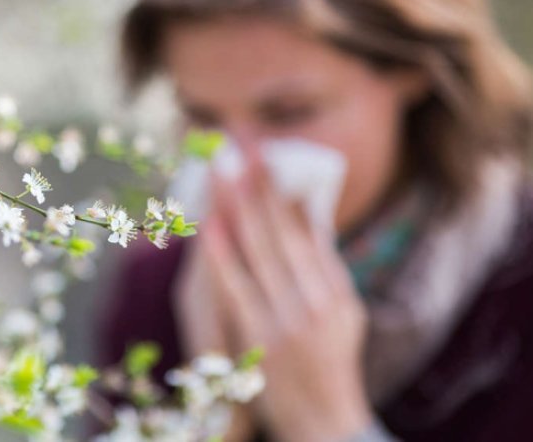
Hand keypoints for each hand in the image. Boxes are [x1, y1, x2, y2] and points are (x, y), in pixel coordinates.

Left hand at [195, 151, 370, 441]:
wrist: (324, 420)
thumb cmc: (330, 359)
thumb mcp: (342, 310)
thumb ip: (324, 262)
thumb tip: (308, 210)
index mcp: (337, 288)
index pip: (307, 227)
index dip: (283, 187)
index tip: (265, 152)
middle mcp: (317, 299)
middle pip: (281, 228)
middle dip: (259, 182)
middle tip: (242, 141)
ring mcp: (288, 318)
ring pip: (259, 249)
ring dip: (238, 205)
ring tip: (223, 166)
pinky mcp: (260, 337)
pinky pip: (237, 286)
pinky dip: (224, 252)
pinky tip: (210, 222)